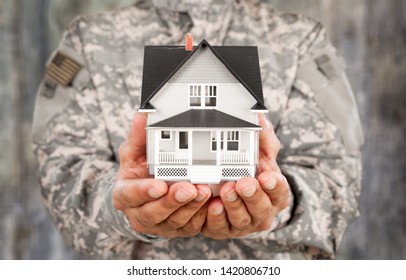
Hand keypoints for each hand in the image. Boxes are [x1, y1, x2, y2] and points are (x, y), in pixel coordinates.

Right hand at [113, 113, 210, 237]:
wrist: (146, 194)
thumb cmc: (139, 171)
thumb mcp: (134, 152)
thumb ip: (138, 136)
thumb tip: (142, 115)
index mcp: (125, 194)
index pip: (131, 195)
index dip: (144, 191)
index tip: (159, 185)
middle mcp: (140, 213)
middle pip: (154, 212)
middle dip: (173, 201)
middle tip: (189, 188)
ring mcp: (159, 224)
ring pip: (175, 220)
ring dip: (191, 208)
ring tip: (204, 192)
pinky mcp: (177, 228)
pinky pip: (190, 226)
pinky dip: (202, 216)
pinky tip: (212, 203)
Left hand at [202, 115, 290, 238]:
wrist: (231, 192)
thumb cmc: (251, 172)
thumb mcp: (260, 153)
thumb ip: (262, 137)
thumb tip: (260, 117)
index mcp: (275, 194)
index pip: (280, 191)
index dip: (274, 185)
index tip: (267, 176)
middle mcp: (262, 211)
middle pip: (261, 208)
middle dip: (252, 196)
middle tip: (243, 183)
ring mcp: (244, 223)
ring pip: (242, 219)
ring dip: (234, 205)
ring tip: (226, 190)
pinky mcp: (225, 229)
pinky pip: (221, 227)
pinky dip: (217, 218)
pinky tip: (212, 205)